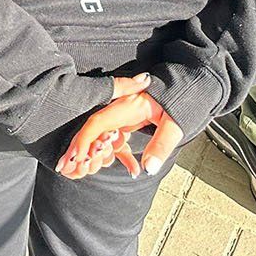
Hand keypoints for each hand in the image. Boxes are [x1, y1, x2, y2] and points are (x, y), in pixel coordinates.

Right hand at [58, 74, 185, 179]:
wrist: (189, 84)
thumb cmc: (182, 101)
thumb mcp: (175, 124)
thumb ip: (161, 145)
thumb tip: (149, 169)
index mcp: (127, 107)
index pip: (98, 123)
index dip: (84, 139)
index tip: (75, 157)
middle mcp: (120, 111)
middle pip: (92, 130)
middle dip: (78, 149)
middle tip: (66, 169)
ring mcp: (123, 116)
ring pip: (100, 135)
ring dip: (91, 153)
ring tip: (77, 171)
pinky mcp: (128, 121)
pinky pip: (115, 139)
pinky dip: (113, 153)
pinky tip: (129, 169)